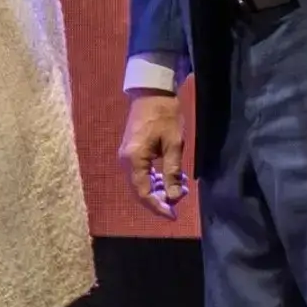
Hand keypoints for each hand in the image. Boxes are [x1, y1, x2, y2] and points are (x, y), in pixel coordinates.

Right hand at [119, 92, 187, 219]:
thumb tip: (173, 198)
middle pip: (140, 191)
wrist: (152, 91)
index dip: (158, 207)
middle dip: (160, 199)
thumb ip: (172, 173)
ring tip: (180, 188)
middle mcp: (125, 161)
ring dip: (159, 190)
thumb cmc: (165, 115)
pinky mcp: (131, 153)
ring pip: (140, 183)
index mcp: (134, 159)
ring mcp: (126, 156)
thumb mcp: (173, 144)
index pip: (143, 193)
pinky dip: (154, 180)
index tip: (174, 215)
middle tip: (181, 198)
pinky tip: (170, 178)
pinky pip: (141, 174)